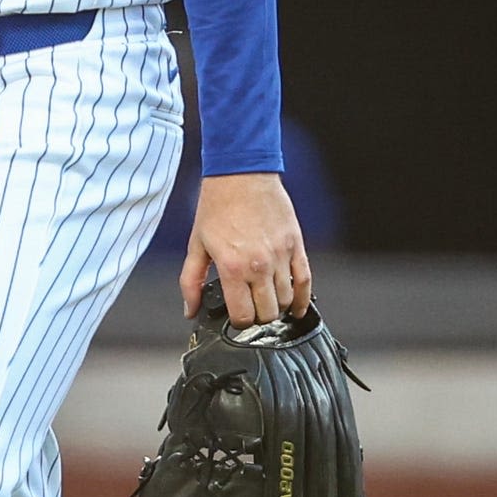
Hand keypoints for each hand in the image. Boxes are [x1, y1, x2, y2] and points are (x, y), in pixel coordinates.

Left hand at [181, 172, 310, 324]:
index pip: (243, 316)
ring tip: (267, 303)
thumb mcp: (196, 245)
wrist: (241, 173)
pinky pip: (305, 280)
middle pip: (267, 313)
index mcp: (232, 267)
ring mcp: (280, 256)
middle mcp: (259, 265)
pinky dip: (302, 299)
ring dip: (277, 308)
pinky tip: (296, 309)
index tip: (236, 318)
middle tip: (251, 311)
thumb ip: (190, 282)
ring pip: (286, 300)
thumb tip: (190, 310)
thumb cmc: (217, 206)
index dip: (238, 323)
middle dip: (258, 318)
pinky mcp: (295, 245)